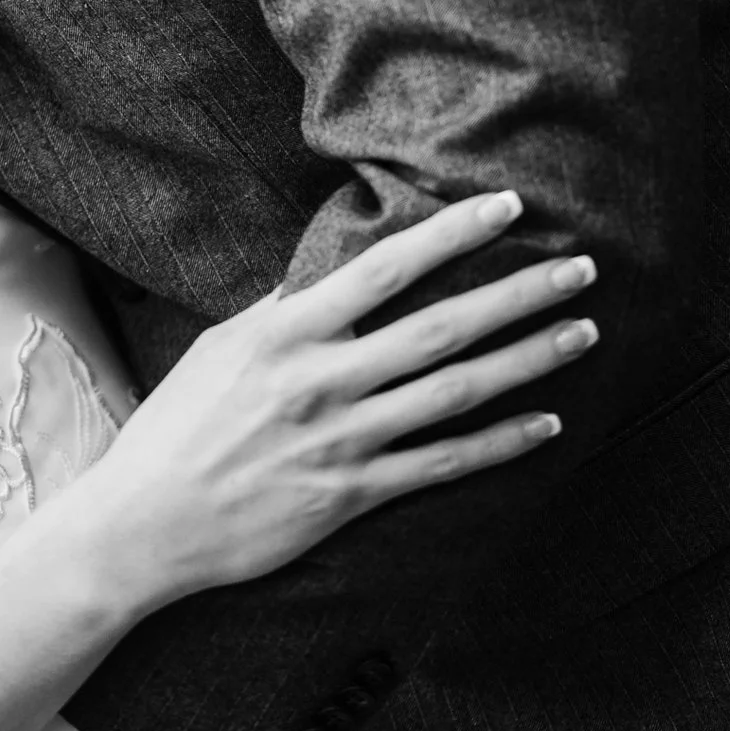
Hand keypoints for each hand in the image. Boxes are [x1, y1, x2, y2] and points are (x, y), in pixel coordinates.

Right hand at [83, 190, 593, 612]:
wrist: (146, 524)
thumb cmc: (178, 427)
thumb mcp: (221, 348)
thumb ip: (281, 311)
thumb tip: (329, 272)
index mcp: (285, 334)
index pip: (384, 270)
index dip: (450, 235)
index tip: (505, 206)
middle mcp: (321, 383)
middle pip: (441, 329)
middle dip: (517, 293)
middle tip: (580, 267)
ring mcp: (342, 442)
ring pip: (456, 394)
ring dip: (527, 360)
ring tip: (583, 332)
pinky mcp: (352, 497)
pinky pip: (443, 465)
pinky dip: (500, 444)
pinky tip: (547, 423)